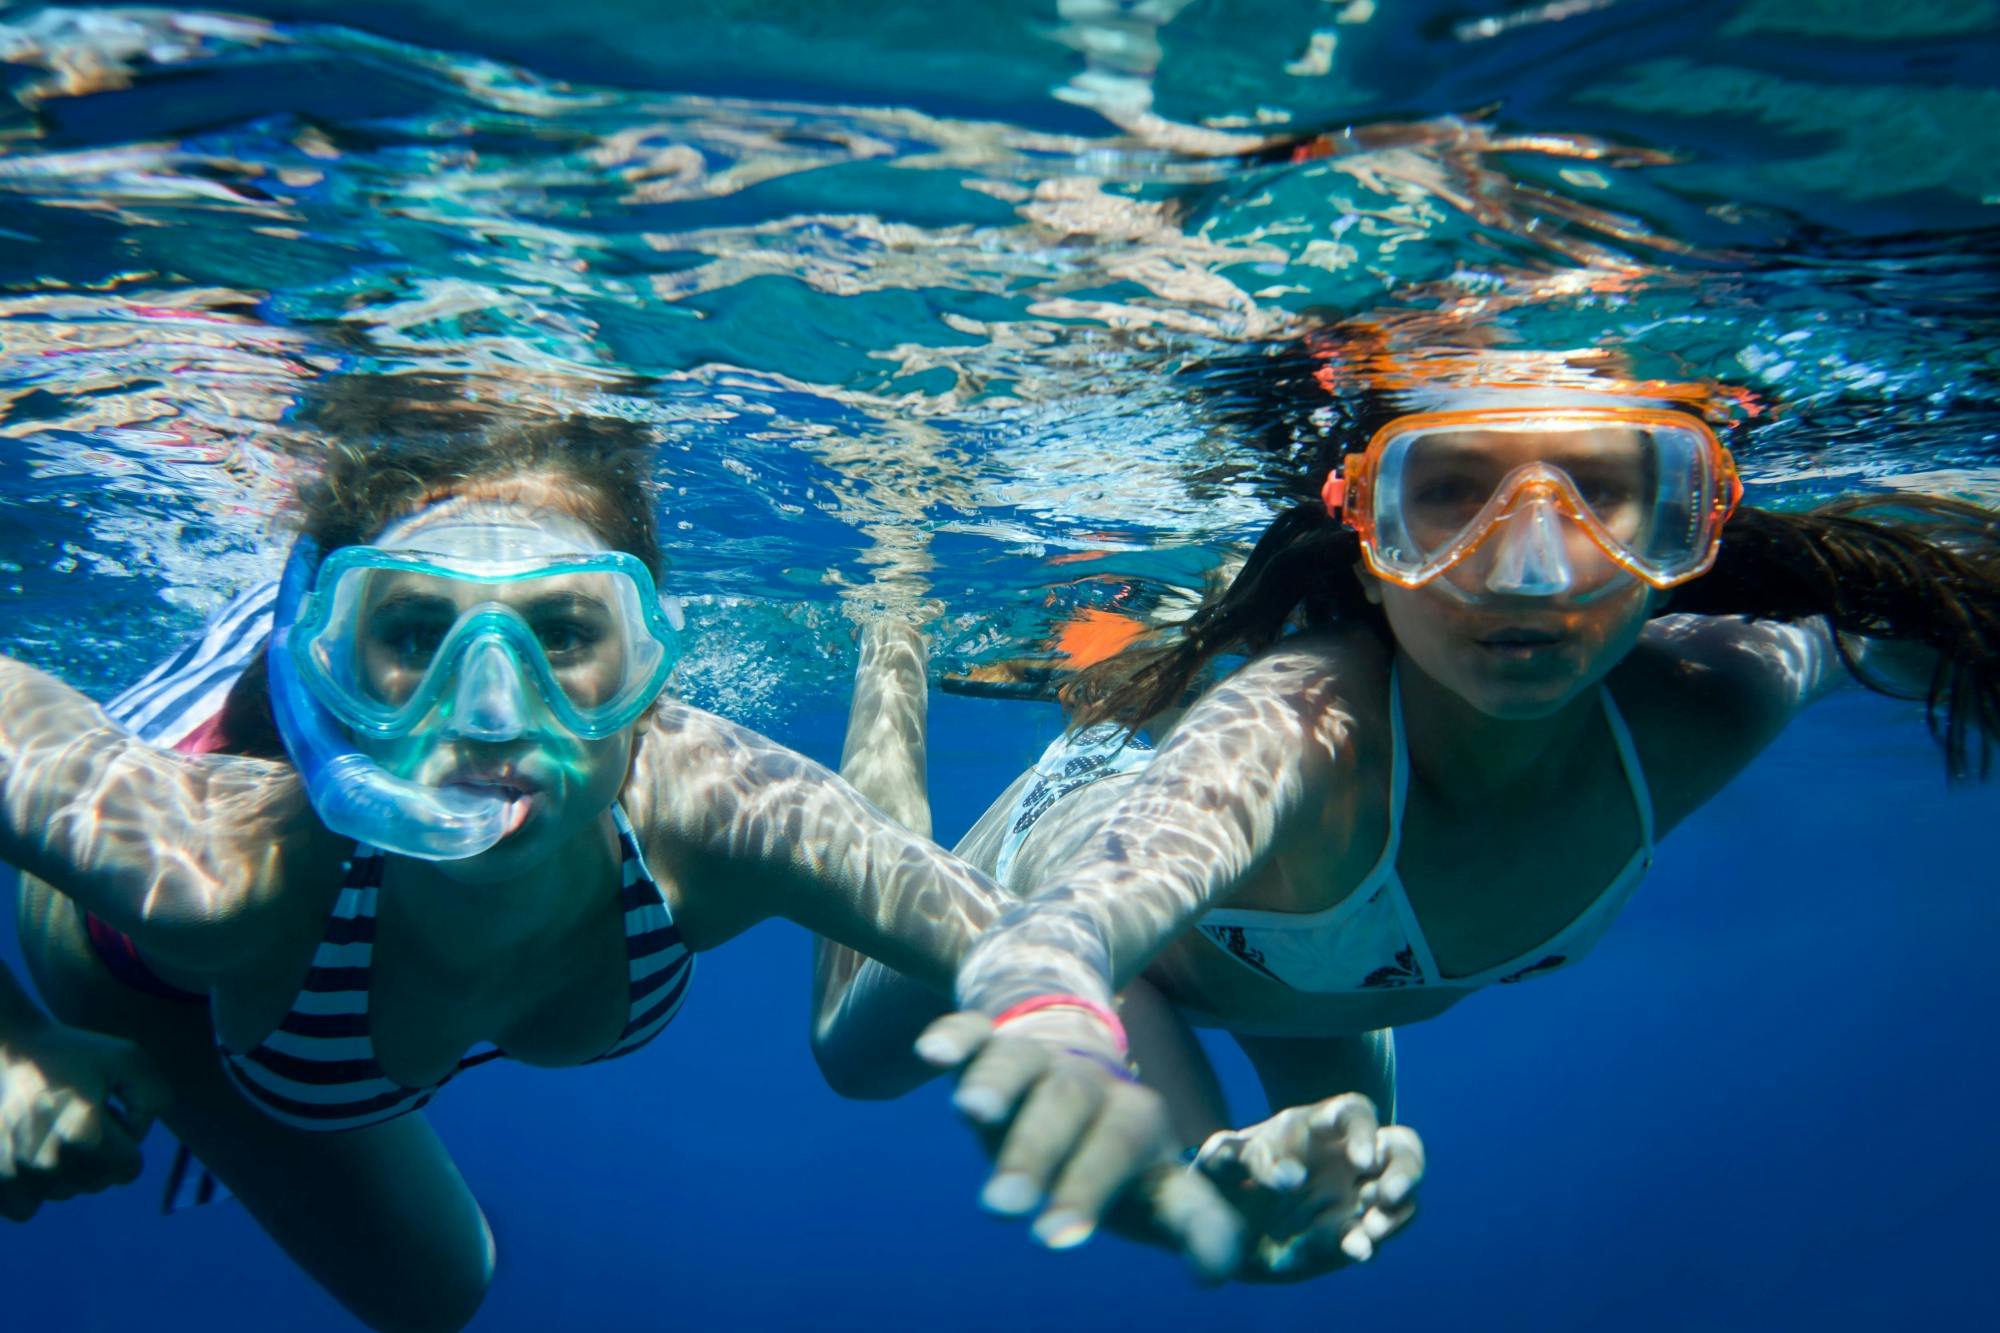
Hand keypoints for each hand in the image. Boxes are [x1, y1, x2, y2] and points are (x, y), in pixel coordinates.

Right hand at [1, 1020, 168, 1220]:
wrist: (15, 1052)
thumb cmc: (76, 1054)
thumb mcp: (130, 1060)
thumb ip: (154, 1098)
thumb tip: (135, 1137)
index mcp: (84, 1136)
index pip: (129, 1170)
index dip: (127, 1141)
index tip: (109, 1115)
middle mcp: (47, 1163)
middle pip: (98, 1183)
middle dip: (100, 1155)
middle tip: (81, 1119)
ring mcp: (16, 1175)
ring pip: (64, 1192)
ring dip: (67, 1168)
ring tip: (55, 1129)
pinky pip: (27, 1208)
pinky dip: (33, 1187)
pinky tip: (32, 1153)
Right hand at [917, 1010, 1243, 1278]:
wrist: (1080, 1051)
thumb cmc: (1116, 1147)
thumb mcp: (1155, 1183)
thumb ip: (1192, 1221)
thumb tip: (1218, 1272)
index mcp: (1135, 1120)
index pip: (1124, 1153)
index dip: (1093, 1192)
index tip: (1061, 1239)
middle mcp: (1088, 1084)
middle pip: (1068, 1110)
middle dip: (1037, 1155)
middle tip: (1004, 1209)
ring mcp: (1037, 1059)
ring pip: (1019, 1065)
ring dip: (996, 1086)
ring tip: (972, 1113)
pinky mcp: (991, 1039)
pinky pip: (972, 1031)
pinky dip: (955, 1039)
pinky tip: (933, 1054)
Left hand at [1194, 1093, 1422, 1281]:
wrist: (1218, 1223)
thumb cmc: (1225, 1175)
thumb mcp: (1220, 1161)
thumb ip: (1244, 1158)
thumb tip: (1290, 1177)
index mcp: (1319, 1127)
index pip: (1356, 1114)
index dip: (1365, 1132)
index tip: (1361, 1159)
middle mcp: (1348, 1158)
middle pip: (1402, 1150)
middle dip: (1405, 1171)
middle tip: (1385, 1196)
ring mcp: (1355, 1196)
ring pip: (1402, 1196)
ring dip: (1397, 1213)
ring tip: (1370, 1230)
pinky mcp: (1351, 1233)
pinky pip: (1375, 1237)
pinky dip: (1370, 1244)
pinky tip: (1355, 1250)